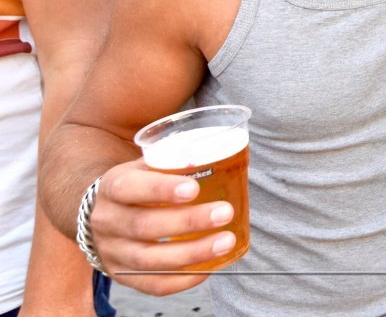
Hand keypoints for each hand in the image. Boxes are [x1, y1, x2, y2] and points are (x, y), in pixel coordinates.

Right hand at [88, 159, 236, 294]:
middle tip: (225, 213)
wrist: (102, 213)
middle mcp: (107, 221)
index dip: (161, 189)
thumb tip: (211, 158)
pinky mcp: (121, 275)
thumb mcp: (147, 166)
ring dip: (192, 253)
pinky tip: (209, 268)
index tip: (194, 188)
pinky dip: (182, 280)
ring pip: (148, 260)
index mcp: (113, 187)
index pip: (130, 188)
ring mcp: (112, 251)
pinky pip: (152, 285)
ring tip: (226, 242)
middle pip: (143, 226)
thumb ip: (173, 162)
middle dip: (188, 221)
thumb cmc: (139, 185)